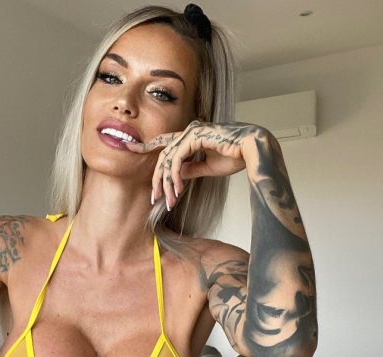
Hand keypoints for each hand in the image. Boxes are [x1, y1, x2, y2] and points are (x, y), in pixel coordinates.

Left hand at [126, 120, 271, 208]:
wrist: (253, 150)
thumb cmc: (235, 156)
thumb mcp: (207, 167)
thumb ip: (190, 169)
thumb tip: (176, 176)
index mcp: (191, 136)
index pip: (164, 142)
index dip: (146, 145)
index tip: (129, 148)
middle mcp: (189, 131)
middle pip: (163, 156)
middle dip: (157, 180)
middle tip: (155, 199)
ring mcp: (192, 131)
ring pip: (168, 159)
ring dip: (167, 183)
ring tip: (169, 200)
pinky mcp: (196, 136)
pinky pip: (178, 159)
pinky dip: (175, 176)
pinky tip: (177, 189)